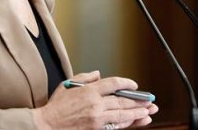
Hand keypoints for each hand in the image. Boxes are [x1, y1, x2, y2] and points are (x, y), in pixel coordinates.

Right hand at [33, 71, 156, 128]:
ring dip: (137, 113)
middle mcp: (95, 104)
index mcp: (89, 91)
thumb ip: (85, 78)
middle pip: (122, 101)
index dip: (126, 84)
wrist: (47, 125)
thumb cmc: (56, 107)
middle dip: (138, 101)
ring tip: (148, 112)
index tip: (134, 85)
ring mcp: (97, 118)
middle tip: (150, 101)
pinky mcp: (96, 129)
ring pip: (122, 115)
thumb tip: (98, 74)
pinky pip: (115, 126)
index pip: (113, 84)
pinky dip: (126, 123)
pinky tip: (134, 122)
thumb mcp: (68, 85)